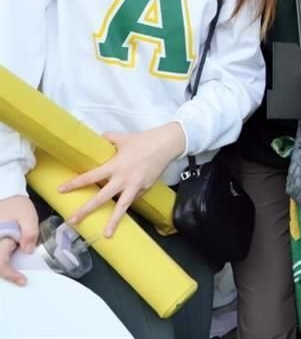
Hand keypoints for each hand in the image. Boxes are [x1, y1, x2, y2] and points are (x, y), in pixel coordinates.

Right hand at [0, 195, 38, 285]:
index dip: (10, 275)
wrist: (5, 194)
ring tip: (16, 271)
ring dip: (3, 268)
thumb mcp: (28, 216)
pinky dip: (3, 261)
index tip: (23, 280)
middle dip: (6, 274)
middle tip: (21, 278)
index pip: (0, 264)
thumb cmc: (16, 205)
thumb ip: (29, 233)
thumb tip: (28, 251)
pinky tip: (10, 263)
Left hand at [58, 122, 185, 236]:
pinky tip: (122, 209)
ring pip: (122, 207)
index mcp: (115, 166)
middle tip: (73, 221)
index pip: (90, 177)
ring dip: (113, 221)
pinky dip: (127, 203)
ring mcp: (135, 186)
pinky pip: (133, 198)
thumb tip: (98, 139)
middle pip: (102, 198)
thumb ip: (108, 139)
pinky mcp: (146, 188)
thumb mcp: (122, 137)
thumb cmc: (144, 139)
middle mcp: (123, 179)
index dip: (75, 184)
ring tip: (106, 235)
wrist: (167, 144)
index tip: (61, 190)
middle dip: (86, 210)